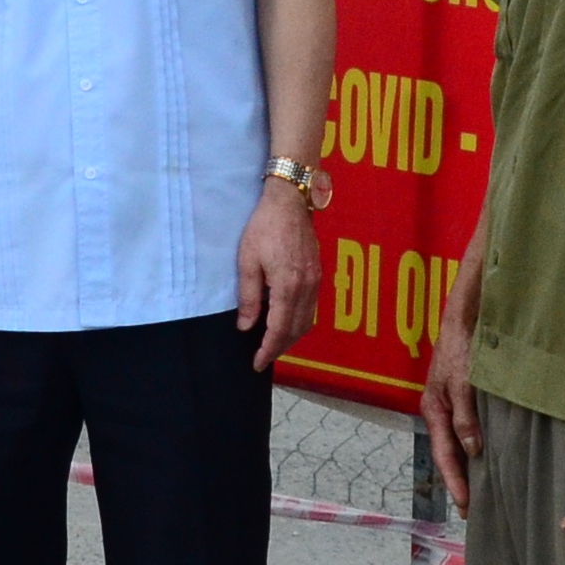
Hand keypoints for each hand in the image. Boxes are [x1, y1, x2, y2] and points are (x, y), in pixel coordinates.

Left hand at [235, 180, 322, 365]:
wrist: (291, 201)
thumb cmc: (264, 227)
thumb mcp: (248, 261)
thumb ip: (248, 296)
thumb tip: (245, 326)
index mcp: (287, 286)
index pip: (278, 329)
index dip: (268, 349)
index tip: (257, 363)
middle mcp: (306, 288)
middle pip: (296, 330)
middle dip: (280, 348)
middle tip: (263, 358)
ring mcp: (315, 281)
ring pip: (307, 321)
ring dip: (291, 337)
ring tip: (274, 344)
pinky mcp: (318, 274)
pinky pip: (311, 308)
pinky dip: (300, 322)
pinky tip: (287, 322)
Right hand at [417, 313, 482, 516]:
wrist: (463, 320)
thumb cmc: (460, 349)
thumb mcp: (461, 384)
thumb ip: (465, 417)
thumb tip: (472, 451)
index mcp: (433, 412)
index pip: (444, 457)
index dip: (455, 483)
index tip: (466, 506)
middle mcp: (439, 413)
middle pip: (448, 455)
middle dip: (459, 482)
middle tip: (473, 509)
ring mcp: (450, 406)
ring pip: (458, 445)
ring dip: (468, 468)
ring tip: (482, 491)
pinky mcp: (462, 399)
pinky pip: (467, 431)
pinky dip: (474, 448)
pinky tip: (488, 457)